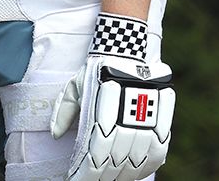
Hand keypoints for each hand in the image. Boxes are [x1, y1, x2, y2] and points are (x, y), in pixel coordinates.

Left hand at [50, 13, 174, 180]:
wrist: (125, 50)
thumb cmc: (95, 71)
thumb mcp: (74, 85)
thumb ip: (64, 110)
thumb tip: (55, 134)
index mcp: (103, 103)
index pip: (96, 148)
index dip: (87, 170)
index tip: (75, 179)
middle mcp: (127, 109)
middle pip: (117, 157)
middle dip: (102, 176)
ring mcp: (148, 114)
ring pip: (138, 157)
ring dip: (123, 175)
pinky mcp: (163, 116)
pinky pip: (159, 150)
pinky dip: (147, 166)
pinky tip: (135, 173)